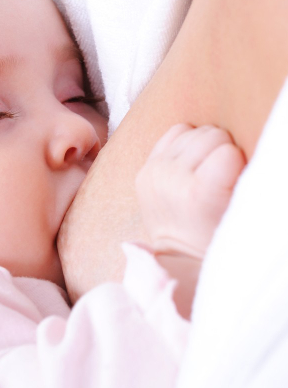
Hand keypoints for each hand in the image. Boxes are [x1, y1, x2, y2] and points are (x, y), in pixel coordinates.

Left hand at [136, 124, 245, 259]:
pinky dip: (185, 143)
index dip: (236, 163)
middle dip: (222, 150)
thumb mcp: (240, 211)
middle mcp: (171, 179)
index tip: (232, 184)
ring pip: (192, 132)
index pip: (228, 151)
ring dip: (203, 147)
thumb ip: (242, 177)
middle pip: (211, 135)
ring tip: (205, 172)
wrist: (181, 256)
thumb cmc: (220, 232)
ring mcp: (155, 172)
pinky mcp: (145, 169)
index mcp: (199, 193)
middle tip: (220, 177)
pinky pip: (173, 134)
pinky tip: (189, 165)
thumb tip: (238, 149)